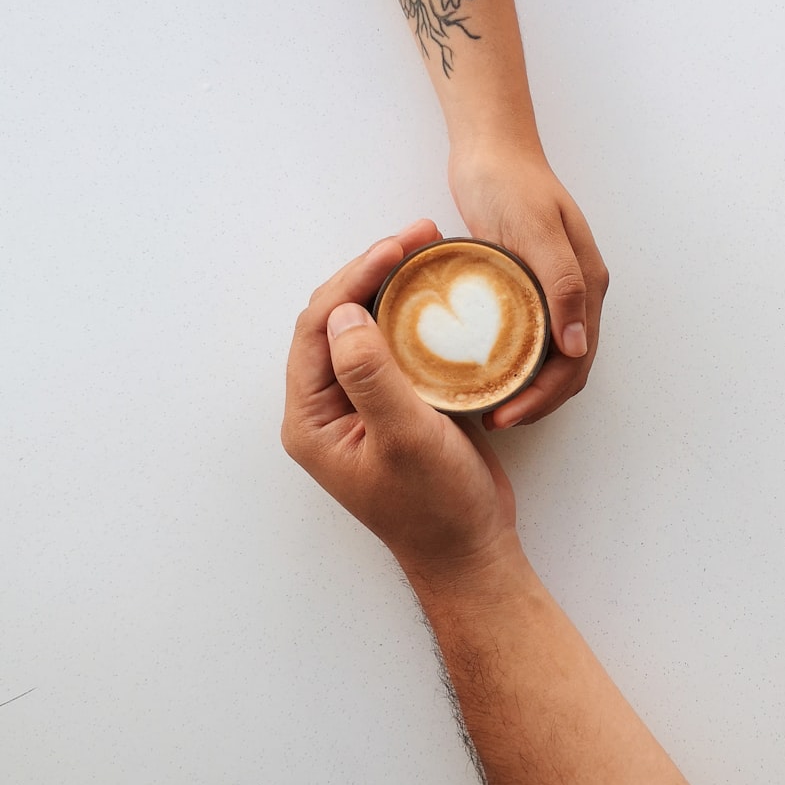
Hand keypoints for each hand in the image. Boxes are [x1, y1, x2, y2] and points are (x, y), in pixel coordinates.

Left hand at [281, 219, 518, 579]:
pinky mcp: (394, 403)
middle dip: (372, 272)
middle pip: (337, 320)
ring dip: (392, 287)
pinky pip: (395, 346)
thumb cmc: (436, 506)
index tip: (396, 246)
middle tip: (417, 235)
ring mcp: (360, 403)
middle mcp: (328, 406)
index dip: (352, 279)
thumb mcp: (404, 439)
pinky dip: (412, 314)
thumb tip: (345, 312)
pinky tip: (437, 293)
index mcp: (311, 417)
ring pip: (367, 327)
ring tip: (428, 251)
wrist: (472, 549)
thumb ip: (370, 375)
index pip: (318, 329)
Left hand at [448, 144, 608, 428]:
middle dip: (535, 402)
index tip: (505, 416)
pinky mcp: (529, 285)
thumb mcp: (535, 231)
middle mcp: (576, 293)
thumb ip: (562, 284)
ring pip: (549, 357)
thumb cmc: (510, 184)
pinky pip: (528, 337)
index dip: (544, 397)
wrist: (490, 149)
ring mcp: (553, 291)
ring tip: (489, 406)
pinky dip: (514, 363)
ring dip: (526, 388)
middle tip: (493, 420)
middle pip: (566, 368)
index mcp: (587, 285)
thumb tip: (577, 346)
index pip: (575, 362)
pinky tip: (485, 371)